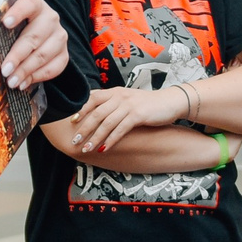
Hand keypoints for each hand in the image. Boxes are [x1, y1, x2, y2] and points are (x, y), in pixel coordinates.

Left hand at [0, 0, 68, 88]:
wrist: (33, 34)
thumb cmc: (10, 28)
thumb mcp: (1, 20)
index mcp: (34, 3)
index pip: (29, 3)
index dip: (18, 12)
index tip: (5, 23)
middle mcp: (50, 17)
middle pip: (35, 36)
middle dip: (18, 55)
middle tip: (5, 69)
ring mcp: (59, 36)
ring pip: (44, 54)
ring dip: (26, 70)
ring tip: (11, 81)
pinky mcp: (64, 53)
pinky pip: (54, 67)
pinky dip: (38, 77)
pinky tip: (24, 83)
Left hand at [67, 84, 188, 152]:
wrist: (170, 102)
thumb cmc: (147, 104)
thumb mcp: (127, 100)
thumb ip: (112, 103)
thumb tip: (95, 114)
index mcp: (114, 92)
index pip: (92, 98)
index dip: (80, 109)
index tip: (71, 122)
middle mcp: (119, 96)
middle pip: (96, 113)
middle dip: (84, 128)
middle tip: (74, 141)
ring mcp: (128, 105)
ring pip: (106, 123)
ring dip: (95, 138)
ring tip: (86, 149)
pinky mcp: (138, 115)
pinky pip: (120, 129)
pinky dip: (111, 140)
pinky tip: (104, 149)